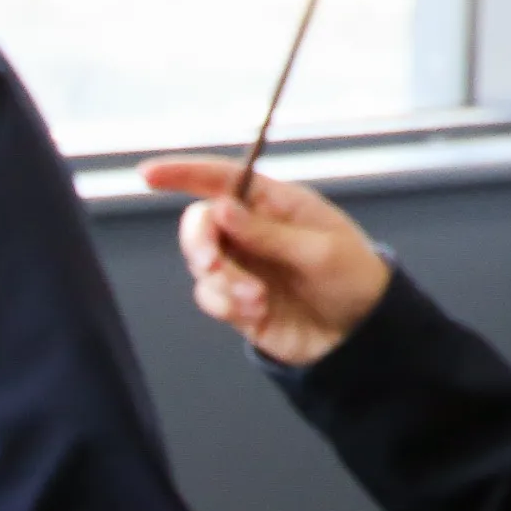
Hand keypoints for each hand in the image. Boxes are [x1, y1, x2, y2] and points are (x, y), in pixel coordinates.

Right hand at [141, 158, 396, 367]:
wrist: (361, 336)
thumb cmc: (353, 279)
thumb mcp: (320, 250)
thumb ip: (267, 232)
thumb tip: (221, 209)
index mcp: (274, 203)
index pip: (221, 179)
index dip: (182, 173)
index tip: (149, 174)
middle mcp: (250, 231)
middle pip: (200, 224)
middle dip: (199, 243)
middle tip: (212, 264)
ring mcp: (242, 266)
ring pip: (200, 264)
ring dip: (223, 282)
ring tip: (258, 299)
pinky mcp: (237, 301)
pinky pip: (209, 297)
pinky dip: (226, 304)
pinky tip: (257, 311)